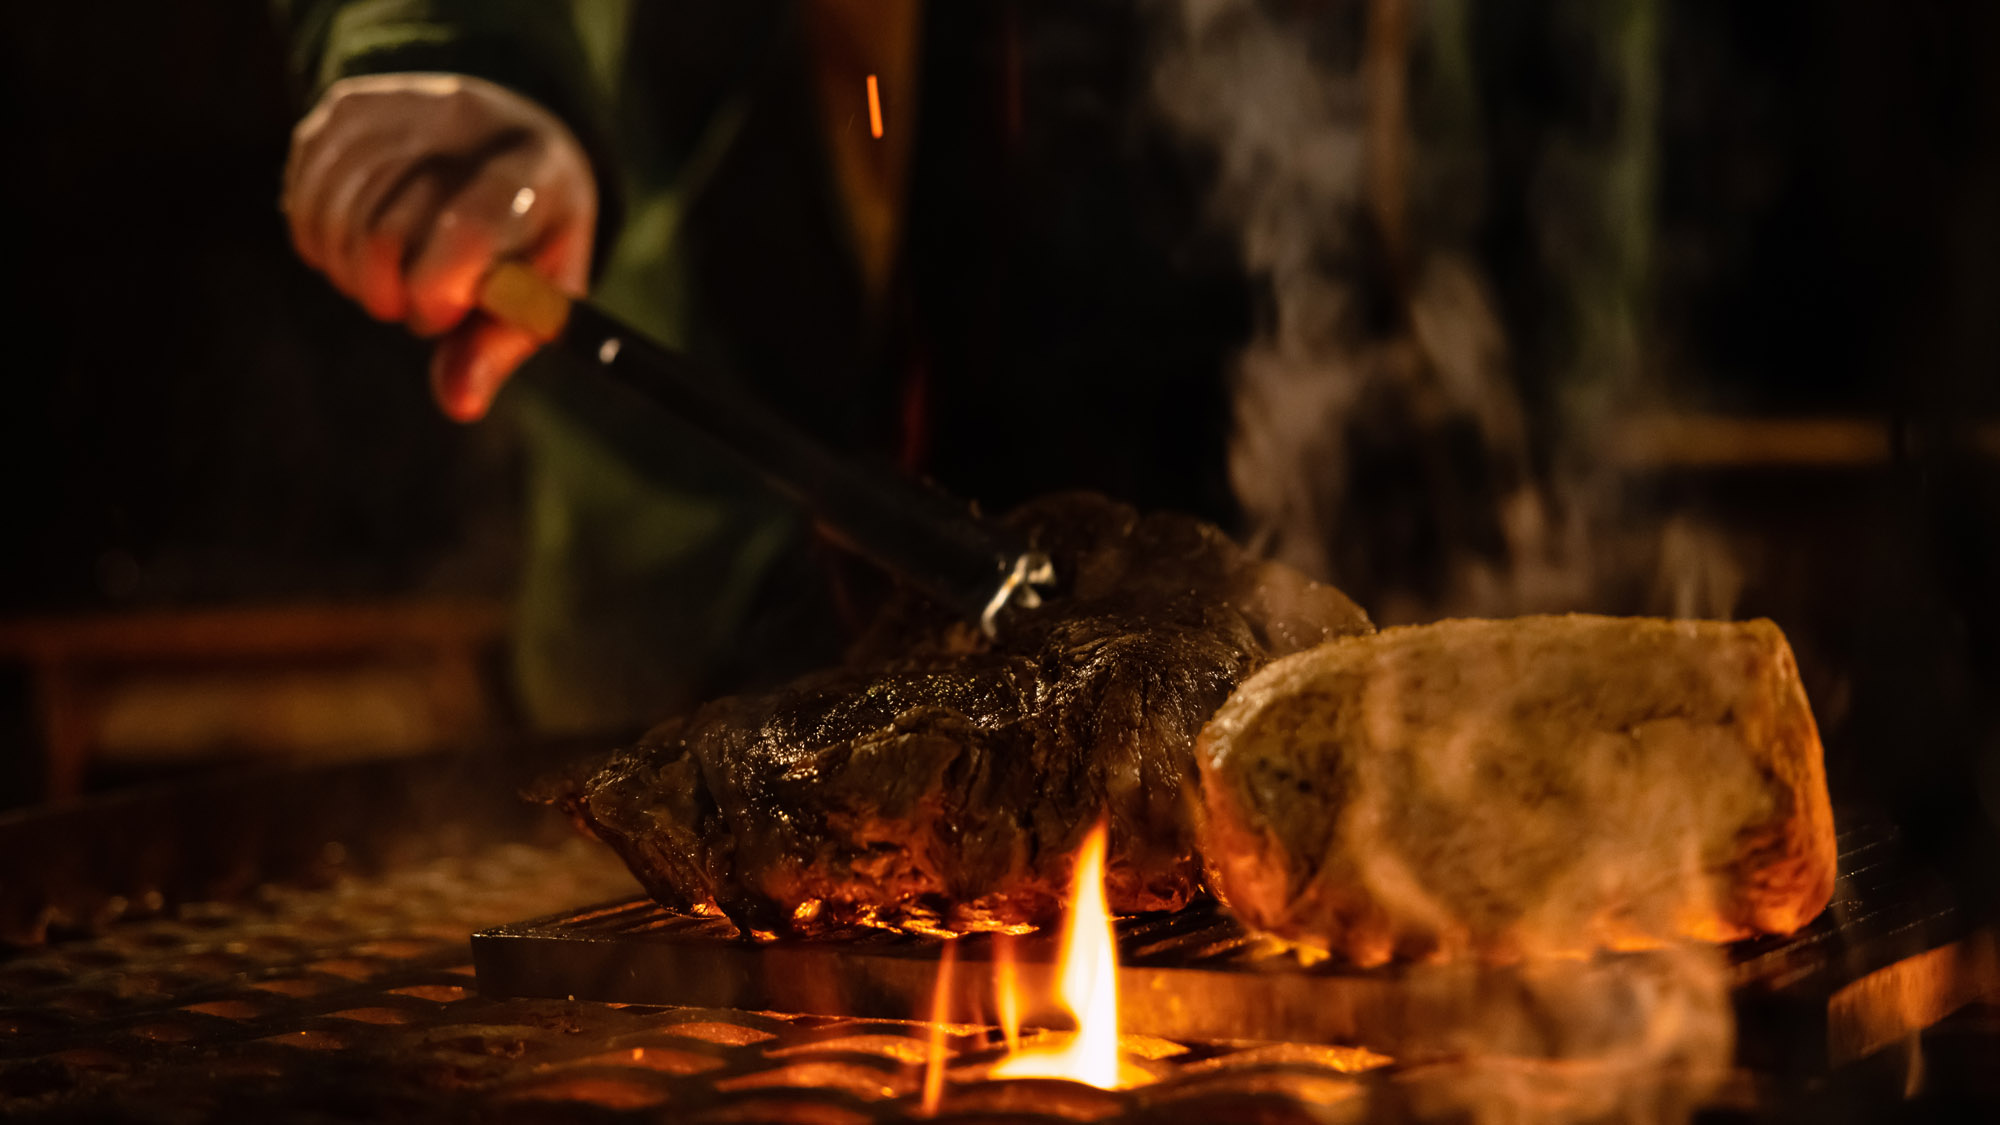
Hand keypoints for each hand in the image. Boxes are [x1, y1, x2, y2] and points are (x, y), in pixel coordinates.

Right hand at [284, 73, 596, 420]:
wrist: (506, 142)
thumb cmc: (529, 237)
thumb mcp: (538, 293)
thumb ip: (499, 346)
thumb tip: (459, 402)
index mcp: (536, 167)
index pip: (471, 226)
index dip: (439, 287)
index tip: (436, 313)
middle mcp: (468, 120)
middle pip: (386, 231)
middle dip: (391, 293)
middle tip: (416, 302)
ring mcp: (401, 107)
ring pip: (335, 217)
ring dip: (354, 274)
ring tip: (393, 277)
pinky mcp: (344, 106)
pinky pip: (304, 201)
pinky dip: (323, 243)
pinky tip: (361, 244)